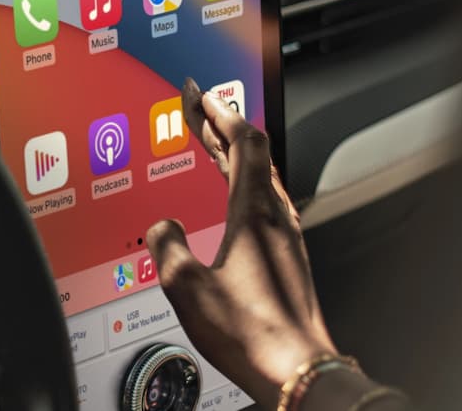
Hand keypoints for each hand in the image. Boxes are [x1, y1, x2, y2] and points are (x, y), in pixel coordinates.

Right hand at [146, 78, 336, 407]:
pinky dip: (242, 183)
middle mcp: (276, 217)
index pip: (242, 140)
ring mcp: (287, 237)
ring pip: (260, 177)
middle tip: (198, 108)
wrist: (297, 369)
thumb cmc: (250, 332)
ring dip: (234, 153)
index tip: (199, 93)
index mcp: (255, 212)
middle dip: (221, 126)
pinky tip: (233, 198)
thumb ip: (167, 245)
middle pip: (252, 153)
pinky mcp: (288, 257)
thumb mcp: (185, 286)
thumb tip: (164, 227)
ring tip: (212, 143)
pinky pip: (264, 202)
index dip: (219, 111)